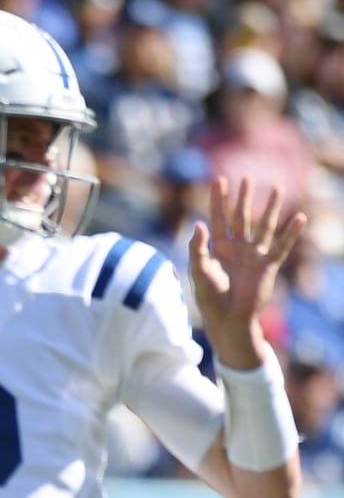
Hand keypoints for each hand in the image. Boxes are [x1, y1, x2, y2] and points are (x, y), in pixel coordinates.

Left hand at [188, 176, 305, 367]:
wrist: (227, 319)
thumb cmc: (210, 298)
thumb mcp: (198, 271)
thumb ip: (197, 248)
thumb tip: (199, 224)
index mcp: (218, 248)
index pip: (218, 218)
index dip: (218, 200)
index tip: (219, 180)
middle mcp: (237, 248)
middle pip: (241, 217)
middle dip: (243, 198)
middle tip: (247, 177)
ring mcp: (254, 255)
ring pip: (264, 226)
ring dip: (270, 208)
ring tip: (277, 188)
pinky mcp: (268, 266)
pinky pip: (282, 246)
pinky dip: (291, 233)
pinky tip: (300, 218)